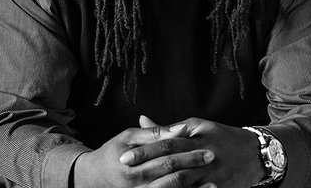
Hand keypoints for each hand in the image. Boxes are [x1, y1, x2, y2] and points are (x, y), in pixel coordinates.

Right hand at [73, 122, 214, 187]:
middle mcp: (137, 185)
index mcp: (132, 165)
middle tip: (212, 158)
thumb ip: (153, 133)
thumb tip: (180, 127)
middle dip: (193, 167)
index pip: (165, 156)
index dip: (187, 152)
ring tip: (214, 184)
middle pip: (171, 175)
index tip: (207, 147)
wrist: (95, 178)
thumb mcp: (128, 137)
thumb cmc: (113, 152)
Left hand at [120, 116, 265, 187]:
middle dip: (147, 167)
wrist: (255, 153)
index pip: (166, 142)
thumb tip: (141, 120)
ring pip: (182, 181)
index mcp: (196, 135)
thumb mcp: (197, 127)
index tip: (124, 156)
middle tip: (125, 170)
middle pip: (171, 162)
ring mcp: (210, 173)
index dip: (145, 150)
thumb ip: (168, 128)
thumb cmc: (221, 137)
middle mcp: (202, 152)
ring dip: (160, 185)